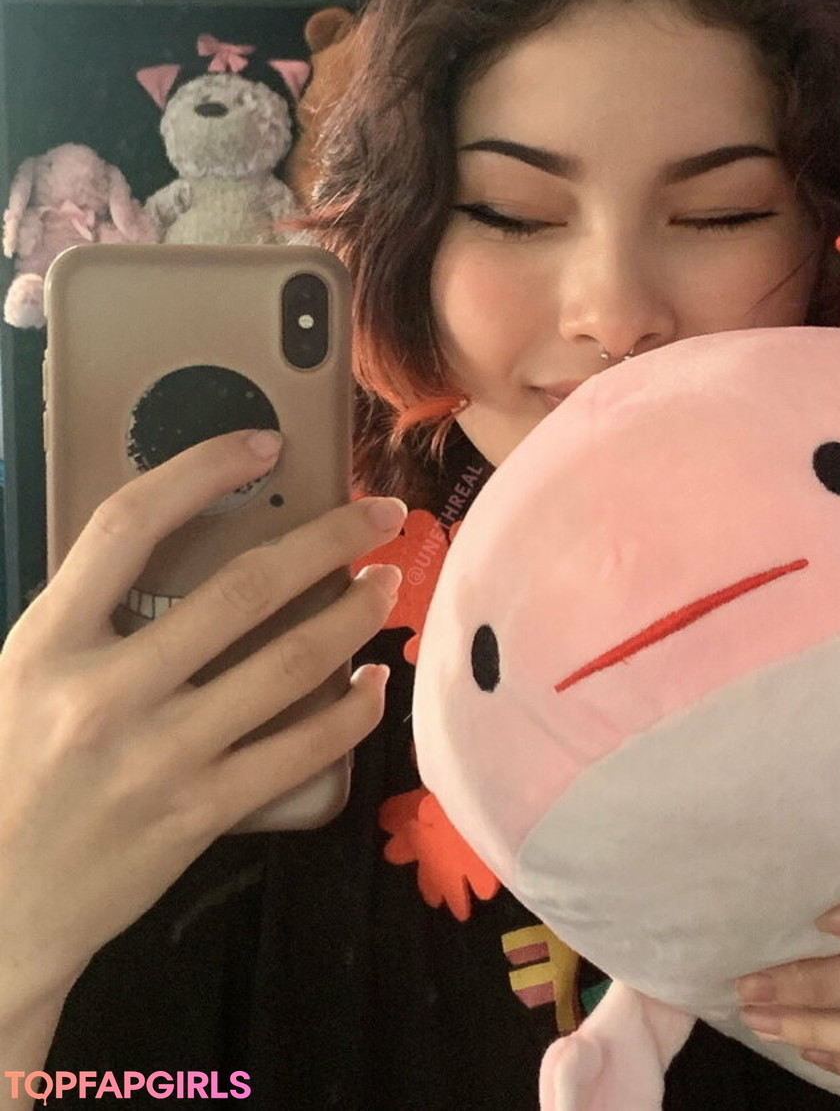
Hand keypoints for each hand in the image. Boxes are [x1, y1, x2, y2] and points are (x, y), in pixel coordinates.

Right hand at [0, 430, 404, 1013]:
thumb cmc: (12, 773)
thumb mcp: (22, 676)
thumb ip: (90, 612)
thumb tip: (185, 538)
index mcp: (48, 643)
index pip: (129, 524)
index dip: (203, 469)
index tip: (265, 443)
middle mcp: (105, 693)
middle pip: (244, 588)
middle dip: (330, 537)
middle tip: (380, 513)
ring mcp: (159, 757)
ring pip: (290, 664)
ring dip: (355, 616)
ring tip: (386, 585)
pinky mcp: (201, 814)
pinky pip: (300, 751)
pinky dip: (350, 712)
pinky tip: (373, 685)